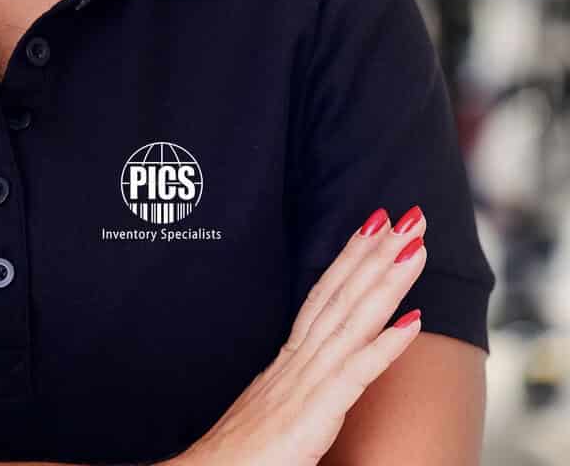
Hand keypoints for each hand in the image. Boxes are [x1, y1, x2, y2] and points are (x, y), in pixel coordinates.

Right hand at [177, 206, 426, 465]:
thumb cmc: (242, 454)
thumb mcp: (275, 410)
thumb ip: (296, 387)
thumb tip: (315, 376)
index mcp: (291, 358)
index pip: (325, 295)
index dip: (351, 258)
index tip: (375, 225)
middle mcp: (299, 360)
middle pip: (342, 295)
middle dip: (376, 253)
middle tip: (408, 215)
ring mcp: (307, 382)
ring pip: (353, 320)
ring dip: (386, 281)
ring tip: (414, 247)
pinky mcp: (316, 412)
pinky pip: (357, 372)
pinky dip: (386, 344)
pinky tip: (413, 320)